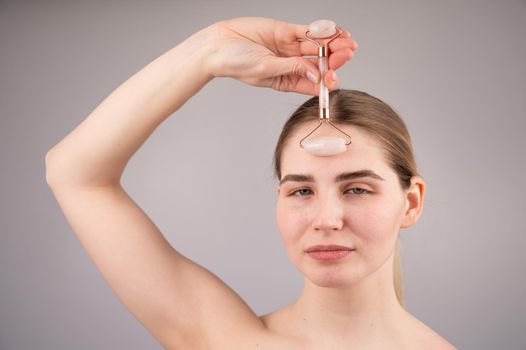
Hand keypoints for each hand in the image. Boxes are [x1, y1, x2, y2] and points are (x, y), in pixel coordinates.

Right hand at [204, 17, 357, 94]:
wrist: (219, 44)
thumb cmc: (236, 64)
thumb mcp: (266, 70)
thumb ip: (292, 69)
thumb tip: (317, 75)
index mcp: (287, 81)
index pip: (313, 83)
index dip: (327, 80)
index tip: (334, 77)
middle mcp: (291, 65)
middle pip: (319, 63)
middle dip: (335, 58)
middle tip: (348, 52)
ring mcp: (289, 48)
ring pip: (317, 46)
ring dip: (333, 44)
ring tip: (347, 41)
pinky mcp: (285, 31)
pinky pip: (308, 31)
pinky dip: (322, 31)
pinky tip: (335, 31)